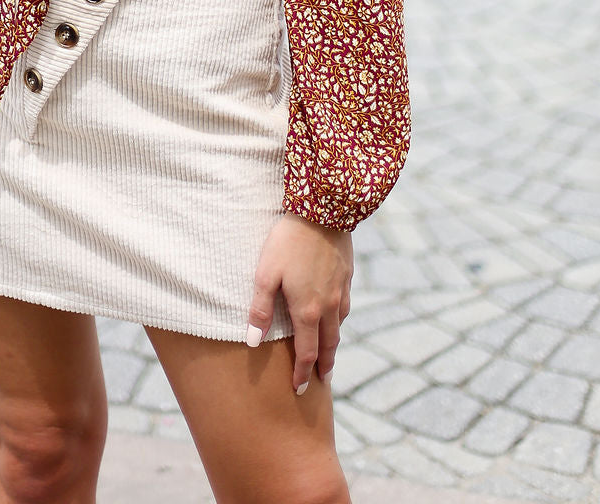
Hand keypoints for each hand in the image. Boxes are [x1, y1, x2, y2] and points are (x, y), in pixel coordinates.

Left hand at [247, 214, 352, 393]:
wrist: (323, 210)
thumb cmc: (287, 241)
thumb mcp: (266, 273)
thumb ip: (260, 309)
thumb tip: (252, 342)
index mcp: (308, 311)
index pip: (307, 354)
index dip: (303, 374)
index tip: (300, 390)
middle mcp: (329, 306)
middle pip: (328, 345)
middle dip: (323, 366)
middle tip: (321, 382)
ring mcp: (341, 290)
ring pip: (340, 326)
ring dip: (333, 344)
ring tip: (328, 353)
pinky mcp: (347, 274)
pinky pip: (345, 305)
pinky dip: (340, 319)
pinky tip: (336, 316)